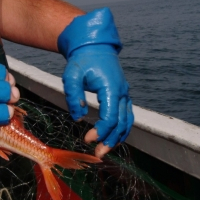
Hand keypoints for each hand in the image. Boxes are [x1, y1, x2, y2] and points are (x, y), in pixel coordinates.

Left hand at [58, 8, 133, 156]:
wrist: (94, 46)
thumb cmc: (82, 60)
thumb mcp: (72, 75)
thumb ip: (73, 95)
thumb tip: (78, 117)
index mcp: (111, 87)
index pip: (110, 116)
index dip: (100, 130)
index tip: (87, 139)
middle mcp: (122, 92)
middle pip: (122, 123)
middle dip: (110, 140)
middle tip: (97, 152)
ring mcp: (125, 94)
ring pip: (127, 121)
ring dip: (117, 137)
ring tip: (104, 150)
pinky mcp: (123, 96)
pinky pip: (127, 116)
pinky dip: (121, 130)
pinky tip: (111, 139)